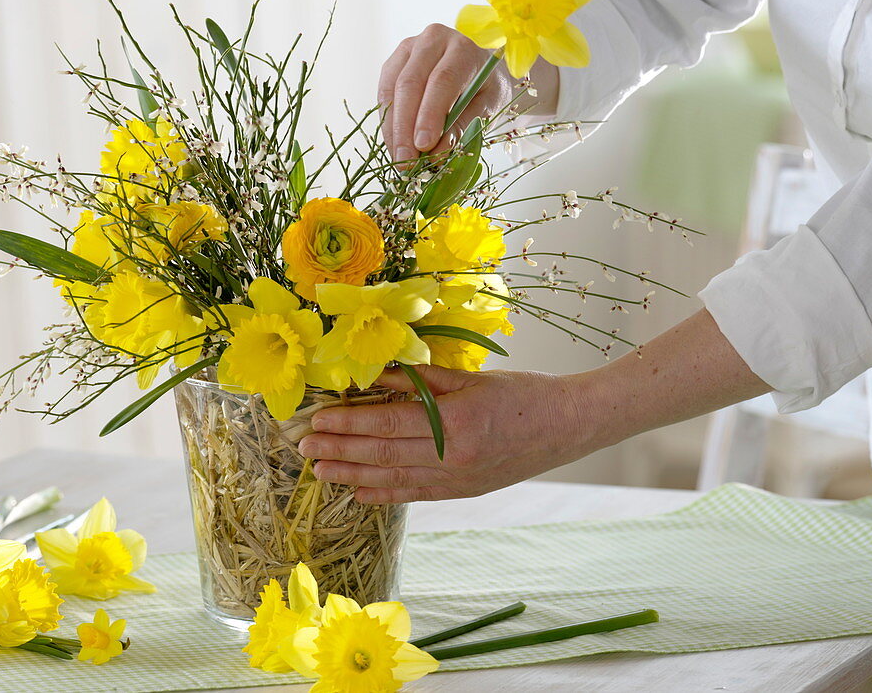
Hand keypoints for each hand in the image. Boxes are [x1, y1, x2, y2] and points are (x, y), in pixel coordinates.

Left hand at [297, 364, 595, 503]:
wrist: (567, 426)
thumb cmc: (523, 394)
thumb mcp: (472, 378)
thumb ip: (423, 379)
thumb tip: (377, 375)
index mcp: (456, 422)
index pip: (388, 423)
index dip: (348, 422)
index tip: (317, 418)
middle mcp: (453, 457)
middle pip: (382, 453)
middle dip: (339, 450)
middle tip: (303, 446)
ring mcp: (458, 480)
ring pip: (393, 479)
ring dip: (351, 475)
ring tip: (320, 471)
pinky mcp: (464, 491)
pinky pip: (415, 495)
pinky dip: (384, 494)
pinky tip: (359, 493)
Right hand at [378, 25, 541, 167]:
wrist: (478, 68)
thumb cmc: (486, 88)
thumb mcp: (487, 106)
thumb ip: (463, 126)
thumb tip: (436, 153)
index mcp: (462, 47)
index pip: (442, 80)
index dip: (429, 115)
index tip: (423, 146)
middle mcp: (432, 40)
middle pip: (411, 83)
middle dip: (405, 127)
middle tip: (406, 161)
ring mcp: (409, 48)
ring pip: (392, 89)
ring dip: (392, 128)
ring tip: (399, 159)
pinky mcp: (394, 62)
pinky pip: (384, 93)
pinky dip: (387, 122)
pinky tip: (394, 144)